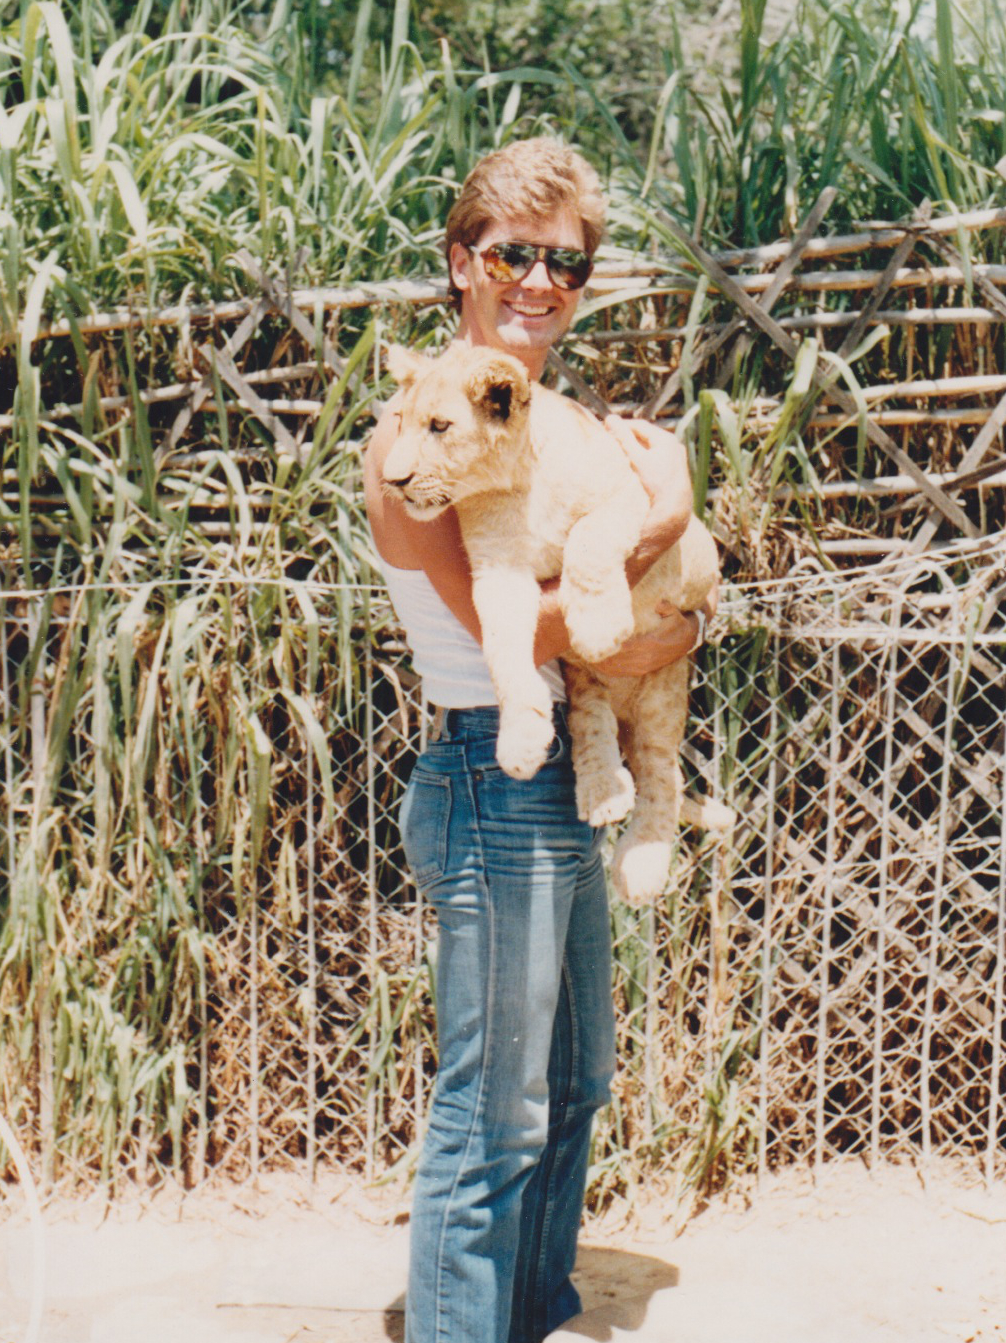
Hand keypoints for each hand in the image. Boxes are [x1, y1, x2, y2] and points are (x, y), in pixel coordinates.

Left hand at [590, 605, 699, 676]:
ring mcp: (644, 666)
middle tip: (583, 646)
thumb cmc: (678, 623)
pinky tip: (597, 665)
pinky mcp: (643, 669)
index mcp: (651, 643)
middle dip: (600, 654)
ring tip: (585, 655)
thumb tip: (661, 603)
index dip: (609, 645)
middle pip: (617, 659)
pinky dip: (608, 670)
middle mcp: (646, 657)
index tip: (595, 639)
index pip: (625, 647)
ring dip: (601, 663)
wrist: (688, 640)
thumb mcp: (675, 613)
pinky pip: (622, 673)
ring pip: (617, 668)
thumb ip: (667, 608)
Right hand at [604, 415, 693, 564]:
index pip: (639, 426)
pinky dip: (643, 459)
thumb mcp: (637, 459)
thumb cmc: (656, 484)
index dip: (621, 426)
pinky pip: (655, 459)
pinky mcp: (674, 471)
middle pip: (645, 437)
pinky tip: (634, 467)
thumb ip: (624, 439)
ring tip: (620, 454)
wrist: (674, 511)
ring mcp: (675, 458)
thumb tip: (609, 419)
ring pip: (650, 448)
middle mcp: (674, 445)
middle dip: (627, 438)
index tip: (605, 431)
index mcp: (666, 439)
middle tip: (610, 442)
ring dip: (635, 449)